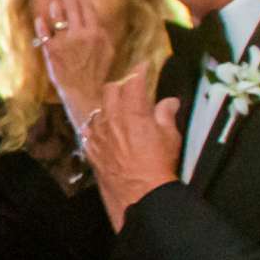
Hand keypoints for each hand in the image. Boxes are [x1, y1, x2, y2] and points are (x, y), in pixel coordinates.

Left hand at [36, 0, 116, 124]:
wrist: (86, 92)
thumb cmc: (97, 73)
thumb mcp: (108, 51)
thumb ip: (102, 34)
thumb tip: (97, 23)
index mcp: (97, 33)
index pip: (88, 10)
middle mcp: (82, 34)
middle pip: (74, 9)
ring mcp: (66, 42)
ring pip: (59, 18)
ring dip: (56, 7)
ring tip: (54, 1)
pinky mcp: (52, 51)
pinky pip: (44, 33)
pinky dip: (41, 25)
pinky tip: (39, 19)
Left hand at [81, 67, 182, 230]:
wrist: (139, 194)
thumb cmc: (159, 164)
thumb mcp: (170, 137)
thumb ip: (166, 115)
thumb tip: (169, 101)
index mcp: (133, 112)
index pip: (133, 82)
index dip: (139, 71)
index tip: (144, 66)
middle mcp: (111, 118)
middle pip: (110, 90)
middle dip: (121, 85)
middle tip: (132, 88)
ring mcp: (97, 133)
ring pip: (98, 108)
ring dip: (108, 105)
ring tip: (118, 109)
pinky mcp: (91, 148)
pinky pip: (89, 128)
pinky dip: (98, 124)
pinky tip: (104, 127)